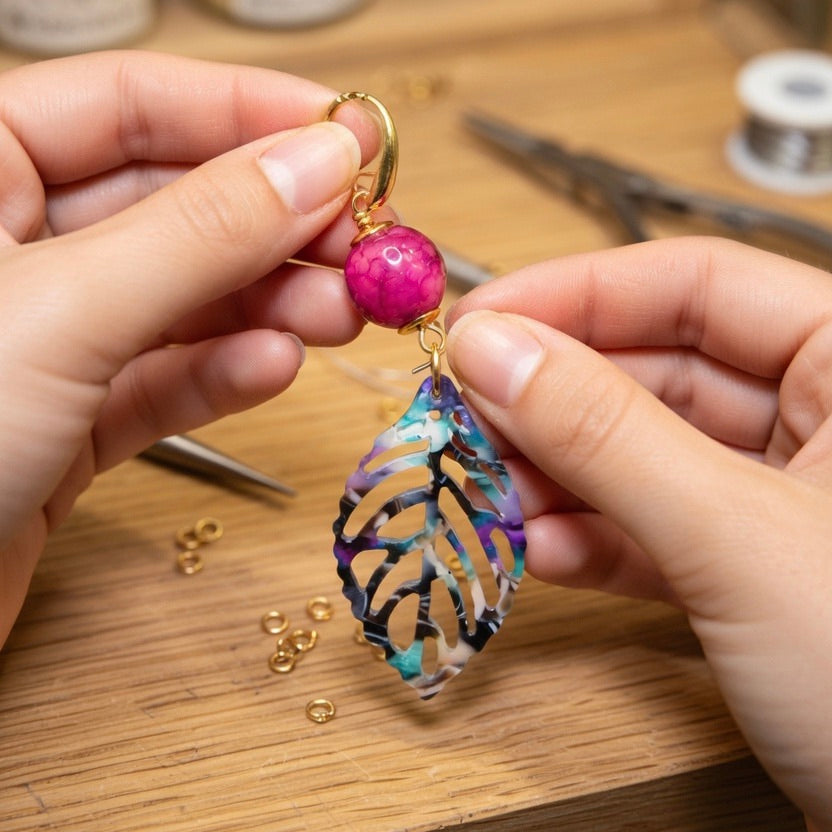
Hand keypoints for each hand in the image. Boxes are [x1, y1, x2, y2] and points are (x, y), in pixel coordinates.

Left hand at [0, 51, 383, 646]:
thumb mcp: (63, 312)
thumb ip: (200, 234)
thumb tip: (316, 166)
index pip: (133, 105)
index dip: (250, 117)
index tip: (351, 143)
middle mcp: (14, 246)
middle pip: (178, 203)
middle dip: (281, 227)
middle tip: (367, 250)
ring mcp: (51, 337)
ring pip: (186, 296)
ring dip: (274, 304)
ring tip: (344, 315)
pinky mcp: (76, 418)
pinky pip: (167, 377)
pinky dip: (227, 373)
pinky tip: (275, 369)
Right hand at [446, 237, 831, 829]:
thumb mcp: (736, 536)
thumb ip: (605, 435)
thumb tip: (490, 350)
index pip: (694, 285)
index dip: (576, 296)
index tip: (478, 325)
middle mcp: (822, 417)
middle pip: (655, 370)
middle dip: (550, 401)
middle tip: (461, 420)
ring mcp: (783, 497)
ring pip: (643, 454)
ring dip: (555, 476)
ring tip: (484, 494)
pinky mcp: (751, 568)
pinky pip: (653, 528)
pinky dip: (589, 539)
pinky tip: (537, 552)